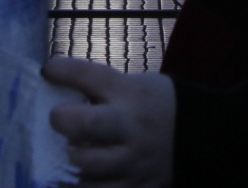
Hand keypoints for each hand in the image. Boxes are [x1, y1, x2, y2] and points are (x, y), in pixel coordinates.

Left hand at [44, 56, 174, 187]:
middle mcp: (130, 127)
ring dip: (71, 161)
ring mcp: (134, 162)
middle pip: (87, 125)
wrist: (199, 136)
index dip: (62, 70)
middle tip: (59, 120)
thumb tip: (52, 89)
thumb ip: (98, 90)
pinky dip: (84, 186)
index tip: (49, 71)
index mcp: (129, 94)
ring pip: (89, 168)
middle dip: (63, 120)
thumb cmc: (155, 105)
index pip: (89, 75)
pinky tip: (77, 179)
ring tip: (69, 154)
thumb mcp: (133, 86)